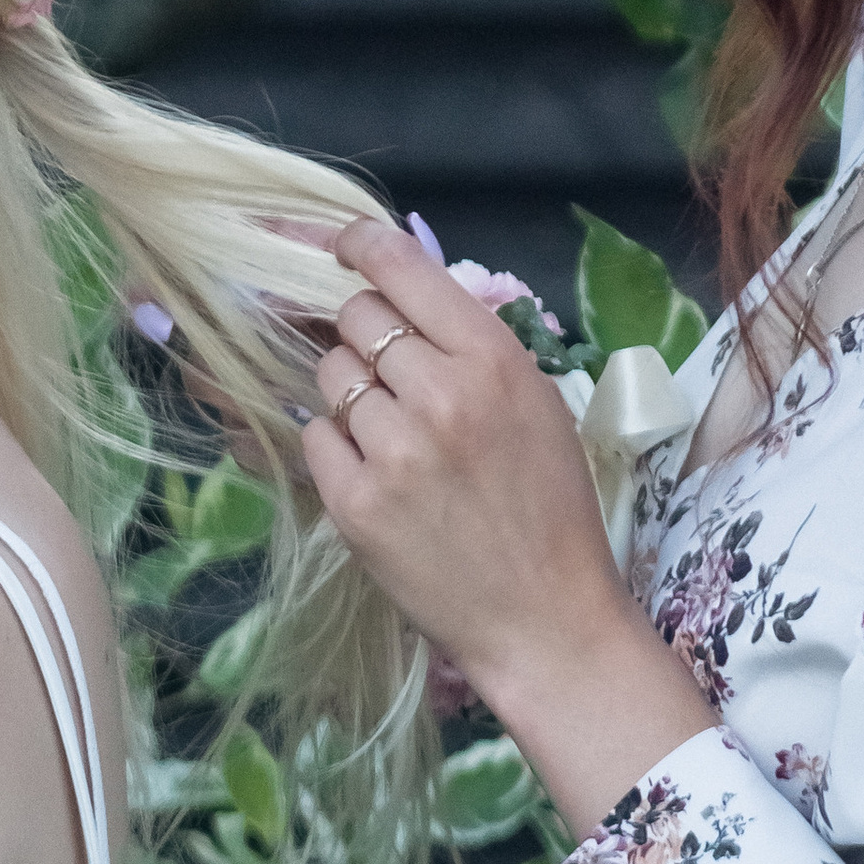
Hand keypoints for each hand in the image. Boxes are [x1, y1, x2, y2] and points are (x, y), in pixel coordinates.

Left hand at [301, 218, 714, 834]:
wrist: (545, 616)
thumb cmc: (549, 509)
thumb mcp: (535, 405)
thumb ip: (471, 348)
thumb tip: (399, 297)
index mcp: (493, 360)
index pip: (401, 269)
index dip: (360, 248)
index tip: (342, 248)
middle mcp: (439, 393)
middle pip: (356, 319)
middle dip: (362, 338)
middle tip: (389, 377)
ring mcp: (392, 449)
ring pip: (331, 378)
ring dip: (350, 397)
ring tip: (393, 440)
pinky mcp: (354, 501)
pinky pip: (315, 438)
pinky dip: (335, 449)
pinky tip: (376, 476)